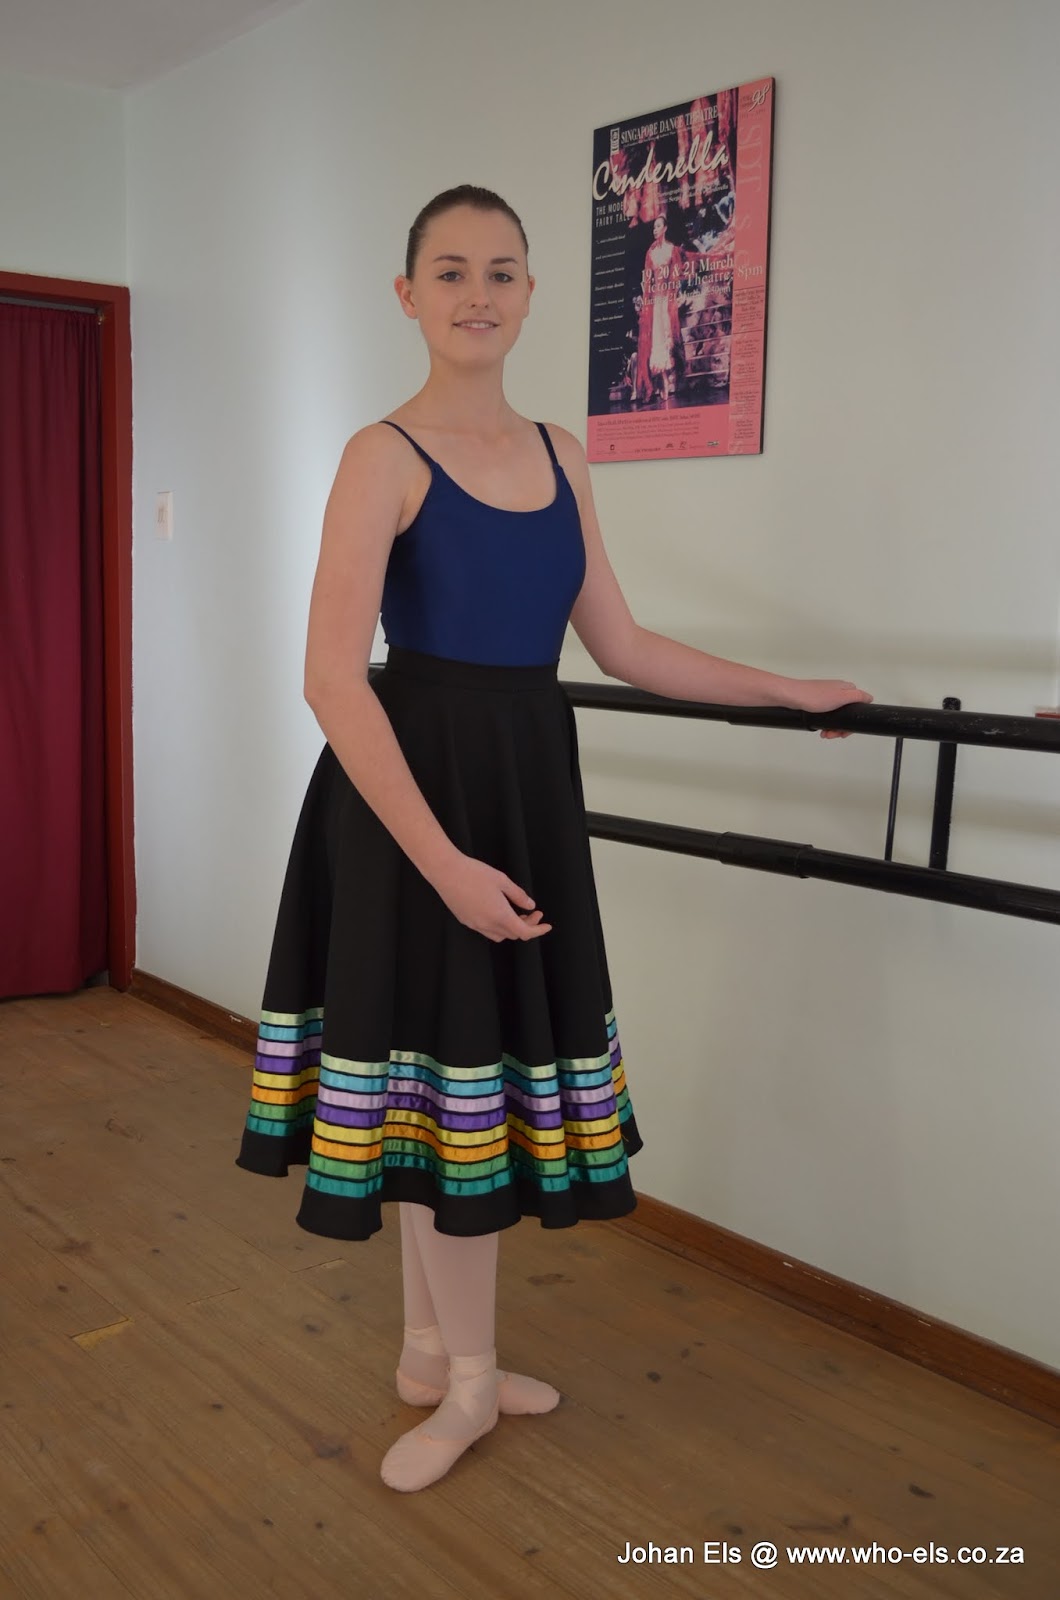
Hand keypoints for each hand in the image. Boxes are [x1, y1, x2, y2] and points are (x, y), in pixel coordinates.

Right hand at [432, 853, 551, 942]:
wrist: (446, 871)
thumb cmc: (474, 873)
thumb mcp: (502, 880)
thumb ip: (518, 895)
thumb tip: (530, 905)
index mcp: (500, 915)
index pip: (524, 932)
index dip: (538, 930)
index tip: (546, 925)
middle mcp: (487, 924)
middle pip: (513, 934)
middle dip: (526, 925)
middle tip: (532, 912)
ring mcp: (475, 925)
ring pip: (499, 935)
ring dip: (511, 927)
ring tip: (515, 912)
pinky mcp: (466, 920)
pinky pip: (486, 930)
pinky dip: (497, 925)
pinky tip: (498, 911)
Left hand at [786, 679, 873, 738]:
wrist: (792, 696)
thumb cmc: (814, 697)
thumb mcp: (842, 697)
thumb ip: (858, 697)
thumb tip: (869, 698)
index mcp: (847, 688)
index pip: (860, 705)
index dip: (855, 720)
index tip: (846, 729)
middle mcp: (838, 691)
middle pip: (847, 713)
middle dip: (842, 727)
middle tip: (834, 734)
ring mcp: (828, 696)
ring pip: (837, 716)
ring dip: (833, 727)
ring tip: (826, 734)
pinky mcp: (818, 702)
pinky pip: (827, 716)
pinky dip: (825, 723)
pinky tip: (821, 729)